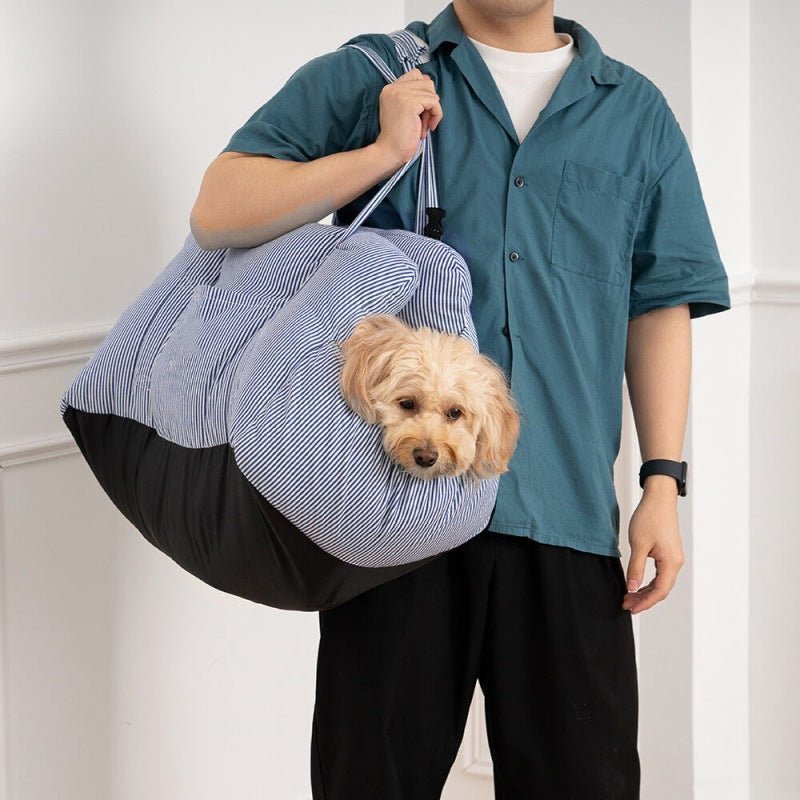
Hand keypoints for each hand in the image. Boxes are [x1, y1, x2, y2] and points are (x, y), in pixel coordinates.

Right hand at [373, 67, 442, 169]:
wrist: (390, 152)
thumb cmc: (398, 137)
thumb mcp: (404, 111)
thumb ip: (413, 97)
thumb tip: (430, 85)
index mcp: (390, 89)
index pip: (416, 75)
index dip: (424, 92)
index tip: (421, 111)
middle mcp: (393, 87)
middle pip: (426, 82)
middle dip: (429, 101)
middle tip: (424, 121)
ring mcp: (400, 93)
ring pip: (431, 91)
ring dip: (432, 110)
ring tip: (424, 126)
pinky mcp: (410, 102)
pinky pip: (434, 101)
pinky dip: (436, 115)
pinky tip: (428, 128)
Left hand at [622, 483, 684, 613]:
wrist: (658, 499)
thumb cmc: (649, 518)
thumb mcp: (638, 545)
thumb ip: (635, 568)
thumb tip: (632, 588)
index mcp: (671, 563)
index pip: (659, 591)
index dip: (644, 602)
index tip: (630, 608)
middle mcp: (675, 563)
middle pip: (661, 590)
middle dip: (643, 599)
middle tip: (626, 604)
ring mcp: (673, 558)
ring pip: (661, 583)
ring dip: (645, 591)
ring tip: (628, 596)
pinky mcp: (668, 553)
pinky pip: (660, 574)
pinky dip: (648, 582)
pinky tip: (637, 584)